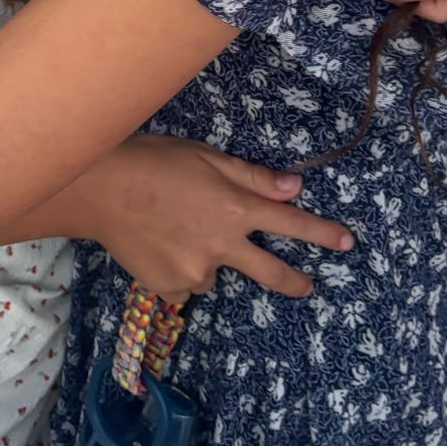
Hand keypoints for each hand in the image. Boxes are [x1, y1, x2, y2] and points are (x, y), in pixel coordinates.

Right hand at [78, 134, 353, 299]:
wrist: (99, 189)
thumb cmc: (153, 161)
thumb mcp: (205, 157)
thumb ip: (251, 177)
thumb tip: (294, 188)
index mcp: (235, 209)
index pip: (291, 223)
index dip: (322, 233)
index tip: (347, 243)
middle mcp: (222, 245)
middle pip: (270, 272)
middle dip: (294, 280)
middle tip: (307, 287)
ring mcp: (196, 271)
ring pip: (215, 274)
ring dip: (208, 260)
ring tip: (176, 233)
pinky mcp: (169, 287)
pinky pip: (185, 285)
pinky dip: (179, 271)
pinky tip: (158, 247)